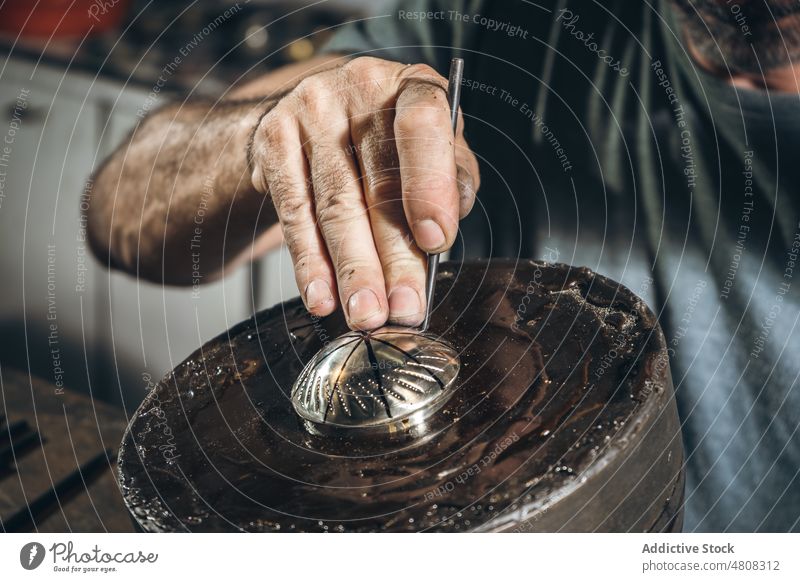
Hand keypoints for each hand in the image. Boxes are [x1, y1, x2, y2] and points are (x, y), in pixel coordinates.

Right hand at [249, 56, 479, 329]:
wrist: (317, 116)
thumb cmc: (389, 140)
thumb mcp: (433, 147)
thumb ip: (451, 181)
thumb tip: (448, 227)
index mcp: (411, 85)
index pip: (421, 126)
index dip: (429, 185)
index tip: (436, 242)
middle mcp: (359, 89)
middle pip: (377, 184)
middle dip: (394, 257)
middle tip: (403, 308)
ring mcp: (310, 112)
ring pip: (334, 206)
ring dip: (352, 270)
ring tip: (366, 315)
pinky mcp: (273, 142)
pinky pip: (293, 213)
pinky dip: (309, 263)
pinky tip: (322, 297)